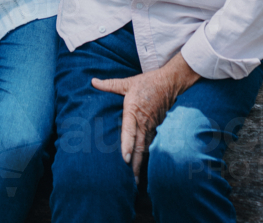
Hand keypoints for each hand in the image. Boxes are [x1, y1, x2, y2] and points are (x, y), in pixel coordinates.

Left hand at [92, 52, 199, 181]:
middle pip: (139, 146)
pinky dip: (147, 157)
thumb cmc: (147, 83)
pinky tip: (143, 168)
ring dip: (141, 164)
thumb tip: (93, 81)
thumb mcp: (128, 82)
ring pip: (146, 148)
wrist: (169, 82)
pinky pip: (152, 145)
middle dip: (134, 164)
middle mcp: (143, 121)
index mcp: (134, 110)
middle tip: (130, 181)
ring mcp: (152, 126)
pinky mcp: (157, 128)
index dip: (127, 145)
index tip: (124, 159)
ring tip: (135, 180)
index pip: (129, 130)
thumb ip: (110, 85)